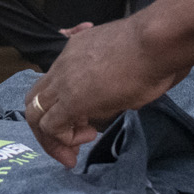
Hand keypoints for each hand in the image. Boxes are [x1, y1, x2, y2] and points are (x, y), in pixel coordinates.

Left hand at [25, 18, 185, 167]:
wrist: (157, 41)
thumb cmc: (155, 49)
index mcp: (75, 52)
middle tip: (70, 147)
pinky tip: (86, 139)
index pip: (53, 83)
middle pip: (36, 99)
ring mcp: (64, 81)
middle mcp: (63, 64)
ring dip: (52, 138)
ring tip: (75, 152)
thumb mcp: (126, 64)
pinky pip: (50, 125)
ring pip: (35, 113)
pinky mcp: (71, 100)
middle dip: (47, 128)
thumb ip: (113, 81)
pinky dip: (62, 140)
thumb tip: (120, 98)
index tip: (83, 123)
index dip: (61, 106)